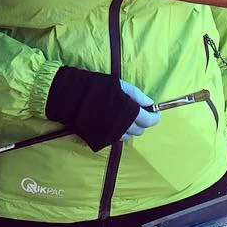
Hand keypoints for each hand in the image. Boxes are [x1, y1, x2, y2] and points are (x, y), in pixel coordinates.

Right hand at [45, 67, 159, 151]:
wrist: (72, 98)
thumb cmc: (98, 88)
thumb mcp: (120, 86)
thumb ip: (138, 96)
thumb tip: (151, 104)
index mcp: (130, 113)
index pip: (149, 121)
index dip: (154, 117)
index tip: (154, 112)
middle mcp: (123, 127)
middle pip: (139, 130)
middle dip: (141, 122)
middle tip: (135, 111)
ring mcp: (112, 136)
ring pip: (128, 136)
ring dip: (129, 128)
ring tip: (122, 116)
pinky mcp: (102, 140)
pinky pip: (115, 139)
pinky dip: (118, 132)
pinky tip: (111, 122)